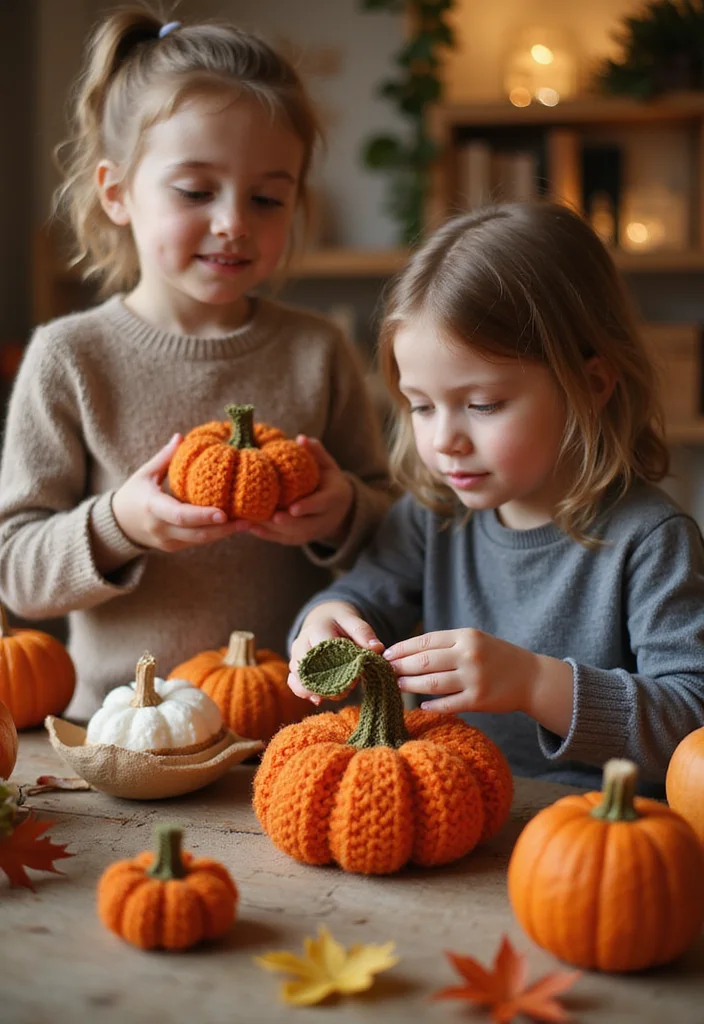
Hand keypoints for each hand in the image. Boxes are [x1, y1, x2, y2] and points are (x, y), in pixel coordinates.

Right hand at [112, 434, 246, 551]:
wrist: (119, 524)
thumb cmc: (134, 493)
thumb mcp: (145, 473)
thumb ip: (165, 457)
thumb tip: (182, 436)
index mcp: (152, 508)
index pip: (180, 515)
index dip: (203, 516)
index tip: (224, 513)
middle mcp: (161, 529)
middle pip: (197, 533)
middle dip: (224, 528)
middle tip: (248, 520)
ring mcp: (168, 542)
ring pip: (201, 540)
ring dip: (225, 533)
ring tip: (248, 522)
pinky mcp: (174, 547)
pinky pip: (198, 541)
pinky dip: (216, 534)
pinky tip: (235, 525)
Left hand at [244, 437, 354, 547]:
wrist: (341, 509)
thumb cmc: (330, 482)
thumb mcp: (329, 466)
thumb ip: (317, 453)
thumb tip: (301, 438)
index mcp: (333, 499)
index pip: (320, 505)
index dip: (307, 507)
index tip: (293, 508)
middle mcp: (324, 519)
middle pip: (305, 525)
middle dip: (287, 523)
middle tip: (270, 517)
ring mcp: (313, 532)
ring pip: (293, 535)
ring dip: (272, 530)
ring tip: (253, 521)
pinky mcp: (301, 538)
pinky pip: (284, 540)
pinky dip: (268, 536)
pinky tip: (252, 528)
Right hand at [288, 601, 383, 704]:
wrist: (322, 618)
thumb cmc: (340, 622)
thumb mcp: (353, 621)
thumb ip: (364, 634)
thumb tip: (377, 648)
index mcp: (317, 628)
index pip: (324, 650)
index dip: (340, 665)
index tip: (355, 676)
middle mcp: (302, 642)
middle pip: (308, 667)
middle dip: (327, 682)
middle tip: (347, 690)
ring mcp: (296, 655)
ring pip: (299, 677)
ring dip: (317, 690)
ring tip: (336, 695)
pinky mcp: (295, 667)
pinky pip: (294, 683)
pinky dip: (305, 693)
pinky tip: (318, 700)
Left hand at [384, 628, 557, 716]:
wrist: (531, 677)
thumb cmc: (497, 657)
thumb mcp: (475, 640)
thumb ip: (447, 644)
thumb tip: (409, 652)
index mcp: (465, 636)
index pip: (425, 641)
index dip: (402, 648)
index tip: (386, 654)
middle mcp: (468, 655)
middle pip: (424, 662)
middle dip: (400, 667)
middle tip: (384, 671)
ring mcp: (474, 678)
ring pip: (432, 683)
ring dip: (410, 685)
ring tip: (397, 685)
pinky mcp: (479, 700)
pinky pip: (448, 704)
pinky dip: (432, 705)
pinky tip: (421, 704)